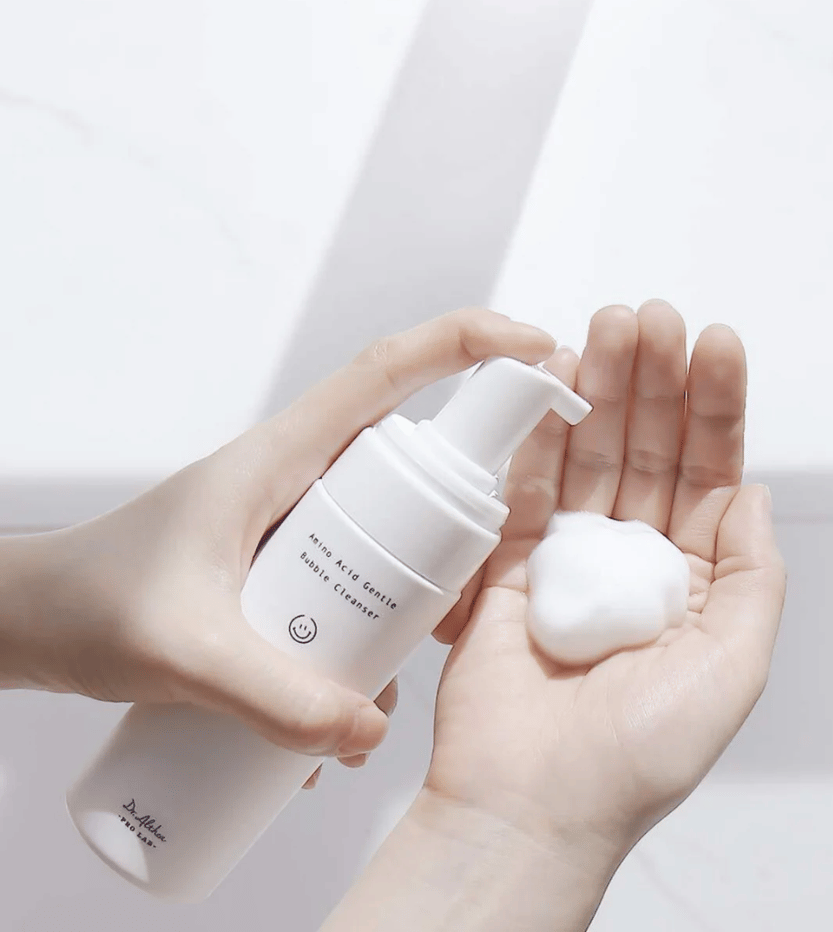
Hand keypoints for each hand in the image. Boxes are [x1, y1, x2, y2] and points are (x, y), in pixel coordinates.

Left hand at [0, 309, 555, 773]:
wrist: (29, 623)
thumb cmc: (84, 602)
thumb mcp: (181, 652)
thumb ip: (273, 698)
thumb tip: (367, 731)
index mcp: (283, 454)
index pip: (391, 370)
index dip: (471, 344)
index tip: (540, 351)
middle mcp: (301, 478)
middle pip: (414, 465)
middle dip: (454, 523)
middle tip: (449, 602)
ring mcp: (300, 526)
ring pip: (390, 539)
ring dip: (405, 604)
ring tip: (370, 680)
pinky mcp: (291, 571)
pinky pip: (357, 589)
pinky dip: (365, 642)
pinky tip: (341, 707)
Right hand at [426, 301, 785, 857]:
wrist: (532, 801)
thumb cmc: (634, 755)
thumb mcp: (733, 666)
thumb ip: (753, 575)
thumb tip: (753, 494)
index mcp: (692, 581)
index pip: (710, 472)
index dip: (715, 406)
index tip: (715, 343)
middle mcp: (633, 559)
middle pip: (649, 448)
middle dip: (653, 379)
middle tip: (649, 315)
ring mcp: (570, 556)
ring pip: (590, 454)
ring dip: (600, 389)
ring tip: (607, 326)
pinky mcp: (510, 563)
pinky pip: (528, 486)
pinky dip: (539, 433)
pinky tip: (554, 382)